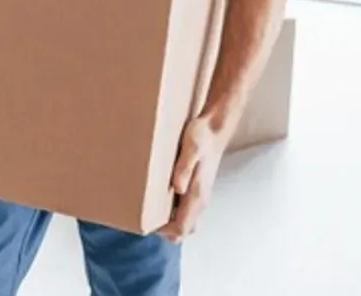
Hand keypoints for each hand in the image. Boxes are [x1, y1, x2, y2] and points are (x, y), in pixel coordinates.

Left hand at [158, 114, 230, 240]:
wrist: (215, 128)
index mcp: (197, 194)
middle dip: (166, 230)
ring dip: (169, 222)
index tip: (146, 224)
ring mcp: (199, 195)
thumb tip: (177, 188)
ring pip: (185, 220)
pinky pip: (185, 210)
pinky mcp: (196, 189)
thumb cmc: (202, 137)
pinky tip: (158, 199)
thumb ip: (184, 168)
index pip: (182, 228)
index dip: (164, 232)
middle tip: (145, 219)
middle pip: (184, 229)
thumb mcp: (191, 148)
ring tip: (148, 210)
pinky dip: (173, 212)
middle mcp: (200, 200)